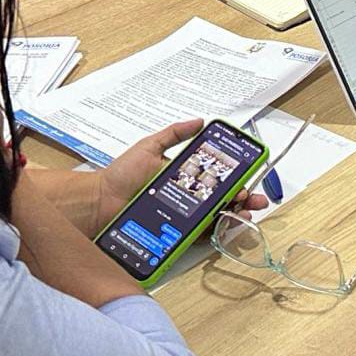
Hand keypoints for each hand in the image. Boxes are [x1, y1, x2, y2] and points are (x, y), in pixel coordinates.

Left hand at [95, 119, 267, 234]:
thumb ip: (174, 134)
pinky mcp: (177, 233)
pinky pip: (201, 233)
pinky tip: (227, 224)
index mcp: (186, 177)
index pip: (218, 176)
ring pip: (218, 216)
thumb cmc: (121, 176)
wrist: (101, 202)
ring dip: (237, 215)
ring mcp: (184, 217)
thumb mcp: (149, 147)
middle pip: (224, 198)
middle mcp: (188, 197)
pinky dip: (217, 230)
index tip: (250, 174)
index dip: (237, 176)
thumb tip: (198, 121)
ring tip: (246, 212)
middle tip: (255, 199)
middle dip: (245, 198)